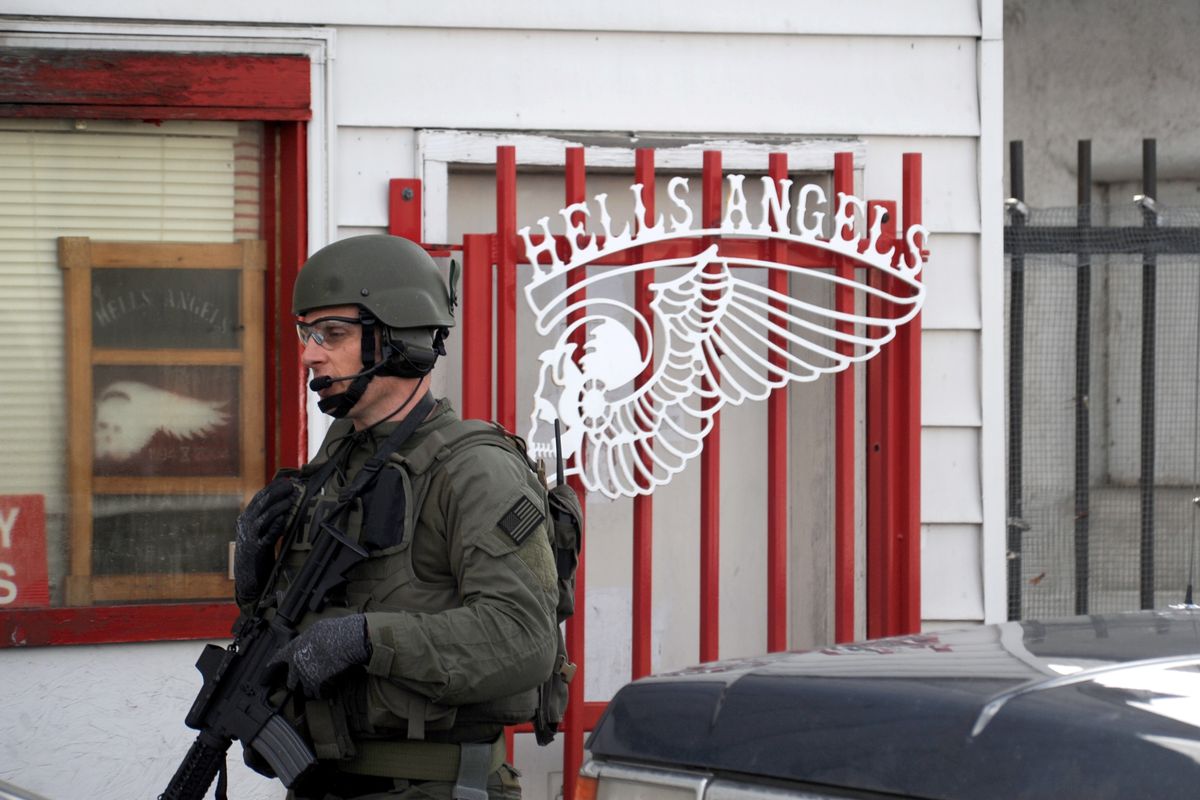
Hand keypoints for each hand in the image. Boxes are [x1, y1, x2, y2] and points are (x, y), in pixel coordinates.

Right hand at [234, 476, 300, 603]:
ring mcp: (249, 537)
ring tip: (291, 500)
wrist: (248, 580)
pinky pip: (266, 535)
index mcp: (245, 519)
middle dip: (276, 493)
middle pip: (261, 504)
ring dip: (278, 507)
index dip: (273, 488)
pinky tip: (284, 519)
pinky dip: (275, 526)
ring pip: (264, 517)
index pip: (259, 498)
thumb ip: (269, 520)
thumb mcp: (261, 533)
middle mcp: (244, 525)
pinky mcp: (255, 550)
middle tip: (290, 486)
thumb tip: (286, 502)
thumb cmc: (258, 555)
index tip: (286, 480)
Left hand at [268, 615, 371, 697]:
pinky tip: (331, 686)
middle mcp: (296, 665)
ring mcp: (307, 676)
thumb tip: (308, 644)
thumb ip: (306, 641)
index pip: (276, 661)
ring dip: (312, 689)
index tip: (264, 679)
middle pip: (291, 682)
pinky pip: (320, 693)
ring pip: (306, 690)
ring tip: (322, 683)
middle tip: (306, 681)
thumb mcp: (315, 630)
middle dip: (297, 683)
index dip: (269, 671)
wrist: (346, 641)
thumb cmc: (334, 631)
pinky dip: (325, 692)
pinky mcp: (319, 685)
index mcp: (293, 649)